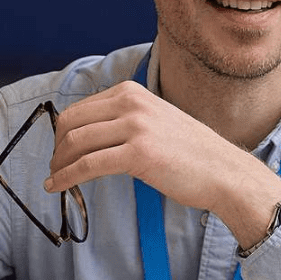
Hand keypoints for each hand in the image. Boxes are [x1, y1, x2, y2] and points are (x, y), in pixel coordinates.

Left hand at [45, 81, 280, 244]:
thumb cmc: (191, 152)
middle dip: (57, 148)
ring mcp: (135, 127)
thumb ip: (124, 119)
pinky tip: (57, 187)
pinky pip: (87, 165)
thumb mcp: (154, 120)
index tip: (60, 152)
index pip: (79, 109)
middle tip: (56, 168)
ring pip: (75, 143)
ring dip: (58, 165)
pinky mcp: (138, 154)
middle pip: (71, 123)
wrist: (224, 171)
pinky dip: (66, 178)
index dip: (62, 133)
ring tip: (56, 180)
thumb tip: (88, 134)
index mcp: (131, 92)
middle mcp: (131, 103)